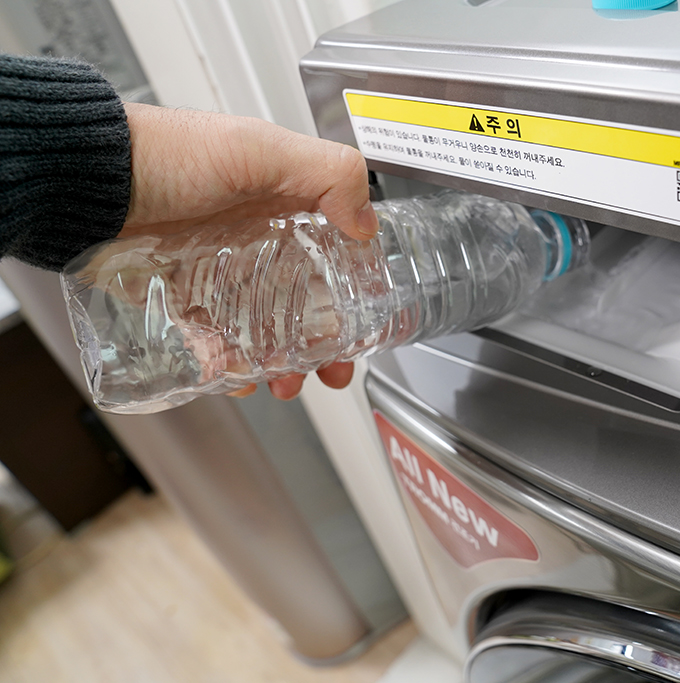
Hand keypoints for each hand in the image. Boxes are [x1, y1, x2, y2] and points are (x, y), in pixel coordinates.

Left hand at [119, 103, 377, 399]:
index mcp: (285, 204)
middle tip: (331, 372)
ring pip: (265, 329)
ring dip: (282, 363)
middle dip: (325, 345)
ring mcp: (220, 270)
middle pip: (307, 302)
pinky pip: (213, 340)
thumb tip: (368, 224)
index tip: (367, 328)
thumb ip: (327, 174)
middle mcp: (257, 239)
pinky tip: (236, 376)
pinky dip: (229, 365)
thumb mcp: (259, 149)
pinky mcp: (182, 295)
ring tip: (284, 382)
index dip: (357, 295)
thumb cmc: (168, 155)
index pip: (337, 255)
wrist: (85, 180)